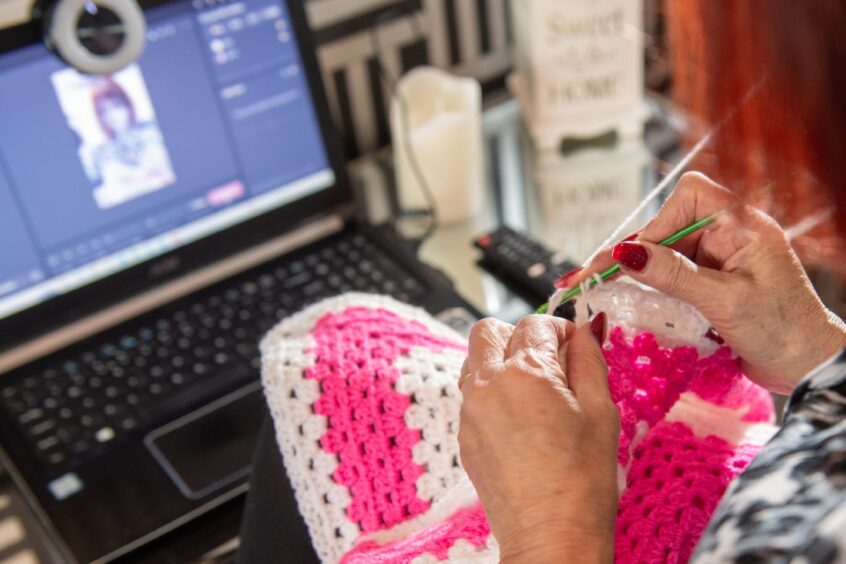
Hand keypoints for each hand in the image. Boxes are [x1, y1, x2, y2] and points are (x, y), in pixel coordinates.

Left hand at [458, 315, 618, 562]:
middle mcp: (488, 384)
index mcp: (525, 372)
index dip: (560, 328)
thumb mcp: (600, 410)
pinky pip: (472, 395)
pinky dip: (493, 393)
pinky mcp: (465, 435)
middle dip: (518, 335)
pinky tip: (522, 422)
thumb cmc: (582, 480)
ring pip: (474, 360)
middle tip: (548, 360)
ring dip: (500, 360)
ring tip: (534, 391)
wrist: (550, 537)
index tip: (574, 344)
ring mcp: (470, 411)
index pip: (535, 323)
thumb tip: (587, 327)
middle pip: (488, 330)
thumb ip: (590, 359)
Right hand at [567, 172, 845, 393]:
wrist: (807, 366)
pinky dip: (652, 282)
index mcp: (744, 225)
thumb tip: (624, 254)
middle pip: (670, 225)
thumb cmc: (781, 330)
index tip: (634, 258)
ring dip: (639, 267)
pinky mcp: (714, 280)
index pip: (689, 198)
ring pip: (667, 249)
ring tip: (597, 283)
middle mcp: (731, 234)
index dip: (658, 222)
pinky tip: (626, 293)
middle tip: (591, 274)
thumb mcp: (724, 301)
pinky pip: (675, 271)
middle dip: (634, 250)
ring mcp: (722, 257)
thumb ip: (674, 275)